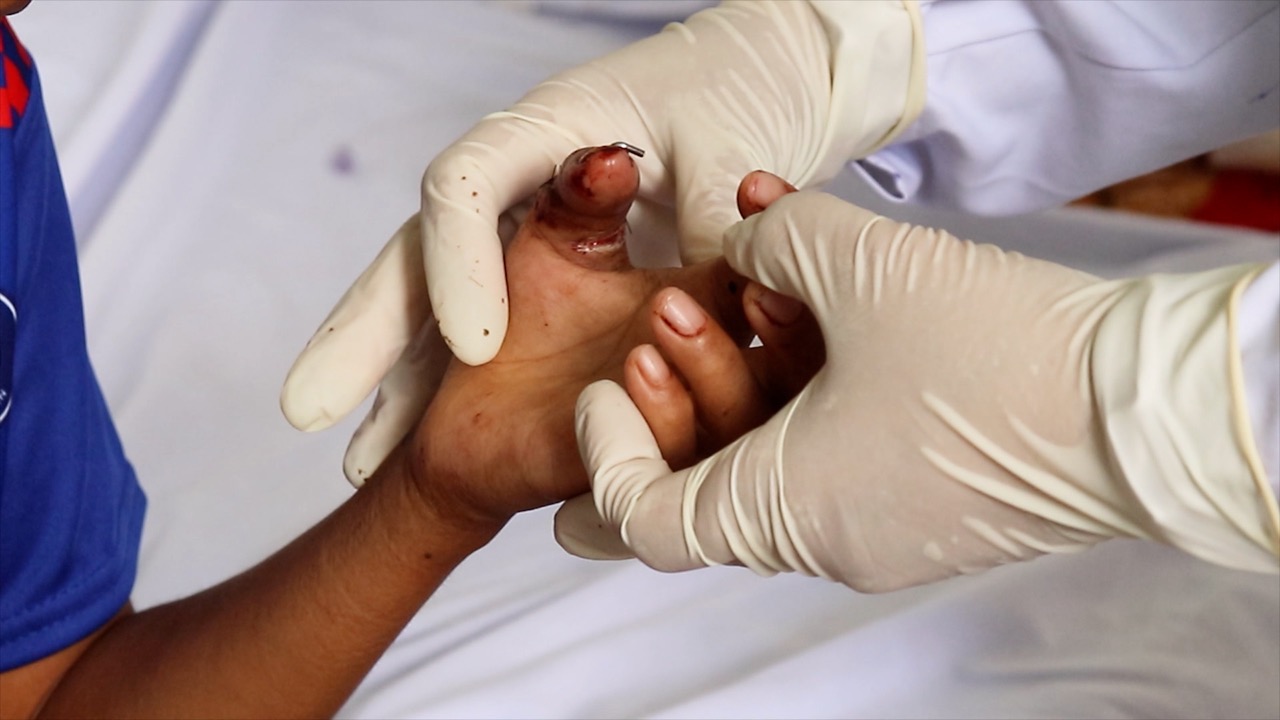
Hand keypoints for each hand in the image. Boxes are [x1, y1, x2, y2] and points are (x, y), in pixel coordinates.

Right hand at [279, 0, 925, 482]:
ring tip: (356, 464)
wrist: (739, 85)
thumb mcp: (729, 144)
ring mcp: (508, 231)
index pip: (464, 187)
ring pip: (425, 302)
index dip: (460, 266)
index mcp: (543, 130)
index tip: (475, 349)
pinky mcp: (528, 272)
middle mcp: (507, 182)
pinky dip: (434, 386)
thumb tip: (711, 275)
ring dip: (386, 380)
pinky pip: (466, 329)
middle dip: (363, 335)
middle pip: (414, 252)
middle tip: (308, 410)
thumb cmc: (730, 97)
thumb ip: (709, 208)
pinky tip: (404, 446)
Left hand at [569, 189, 1279, 590]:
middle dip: (687, 380)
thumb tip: (755, 236)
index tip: (608, 382)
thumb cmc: (999, 355)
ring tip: (755, 277)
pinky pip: (847, 447)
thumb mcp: (862, 265)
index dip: (607, 453)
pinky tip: (835, 298)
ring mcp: (889, 529)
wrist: (1151, 406)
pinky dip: (820, 381)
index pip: (645, 519)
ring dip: (758, 367)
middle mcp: (829, 540)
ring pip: (785, 450)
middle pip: (713, 476)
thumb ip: (776, 239)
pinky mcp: (938, 502)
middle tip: (672, 310)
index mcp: (786, 513)